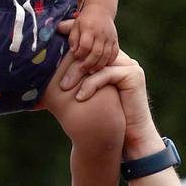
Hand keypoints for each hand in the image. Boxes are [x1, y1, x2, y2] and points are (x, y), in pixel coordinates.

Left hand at [54, 38, 158, 156]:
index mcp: (113, 61)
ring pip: (97, 62)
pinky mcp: (133, 74)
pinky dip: (91, 85)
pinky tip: (80, 98)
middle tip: (55, 72)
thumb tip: (51, 73)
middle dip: (72, 62)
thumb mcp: (90, 94)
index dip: (71, 54)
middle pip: (93, 53)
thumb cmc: (108, 118)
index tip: (52, 64)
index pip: (90, 50)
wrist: (131, 136)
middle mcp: (123, 60)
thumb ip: (80, 80)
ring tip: (64, 87)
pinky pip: (106, 74)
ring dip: (78, 73)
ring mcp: (130, 65)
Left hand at [67, 3, 117, 72]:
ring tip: (91, 70)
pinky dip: (109, 61)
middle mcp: (101, 33)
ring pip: (106, 55)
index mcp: (89, 29)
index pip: (85, 45)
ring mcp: (110, 37)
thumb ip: (72, 38)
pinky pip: (114, 53)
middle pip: (96, 52)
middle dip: (89, 63)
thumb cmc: (85, 20)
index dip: (80, 54)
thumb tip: (73, 51)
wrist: (101, 10)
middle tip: (82, 69)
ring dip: (98, 65)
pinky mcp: (115, 40)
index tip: (75, 56)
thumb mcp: (75, 26)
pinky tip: (102, 65)